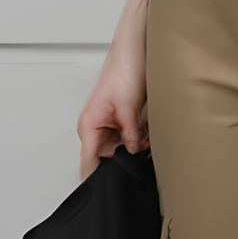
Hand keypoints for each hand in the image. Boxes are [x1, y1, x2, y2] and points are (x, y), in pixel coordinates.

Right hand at [75, 51, 149, 182]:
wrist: (135, 49)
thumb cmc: (124, 69)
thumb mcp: (128, 107)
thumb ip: (130, 134)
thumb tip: (133, 152)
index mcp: (89, 125)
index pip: (89, 163)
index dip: (99, 178)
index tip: (109, 190)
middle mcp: (95, 126)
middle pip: (107, 158)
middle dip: (126, 158)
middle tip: (141, 153)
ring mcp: (108, 122)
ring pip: (120, 147)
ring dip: (135, 146)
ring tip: (145, 135)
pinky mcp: (120, 117)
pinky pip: (129, 136)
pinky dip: (139, 136)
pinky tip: (148, 131)